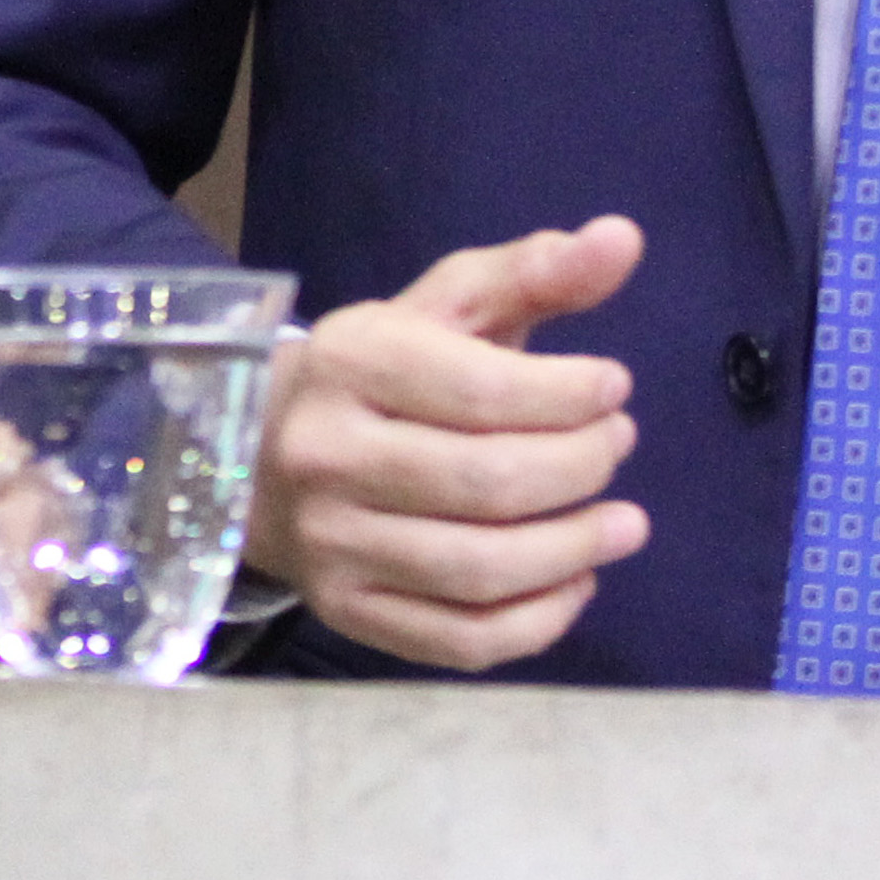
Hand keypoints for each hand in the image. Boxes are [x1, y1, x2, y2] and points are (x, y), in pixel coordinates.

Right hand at [248, 217, 648, 670]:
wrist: (255, 456)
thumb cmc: (378, 373)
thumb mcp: (443, 306)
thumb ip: (534, 272)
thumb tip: (624, 238)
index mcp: (349, 363)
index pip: (481, 391)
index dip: (569, 394)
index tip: (614, 387)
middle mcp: (326, 457)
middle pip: (488, 484)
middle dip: (581, 467)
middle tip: (618, 445)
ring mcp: (331, 545)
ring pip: (480, 570)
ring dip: (576, 550)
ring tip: (625, 524)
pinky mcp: (346, 614)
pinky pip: (462, 641)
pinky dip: (540, 621)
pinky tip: (576, 581)